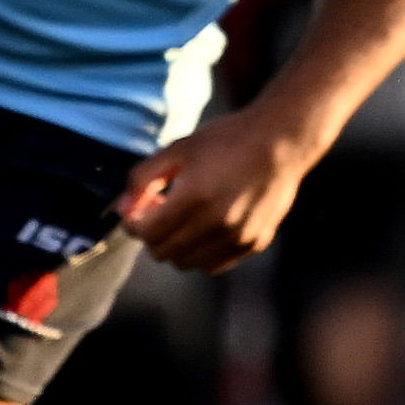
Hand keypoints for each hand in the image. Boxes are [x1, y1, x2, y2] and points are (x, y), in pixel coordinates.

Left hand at [119, 107, 321, 273]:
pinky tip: (207, 228)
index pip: (145, 233)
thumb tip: (123, 209)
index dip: (133, 223)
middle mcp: (216, 224)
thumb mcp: (178, 148)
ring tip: (185, 219)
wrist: (281, 143)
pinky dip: (201, 253)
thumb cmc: (227, 140)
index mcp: (193, 198)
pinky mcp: (253, 243)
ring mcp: (237, 238)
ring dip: (176, 246)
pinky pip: (213, 264)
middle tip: (161, 211)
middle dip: (153, 234)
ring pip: (186, 263)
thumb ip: (143, 178)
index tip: (137, 209)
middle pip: (162, 253)